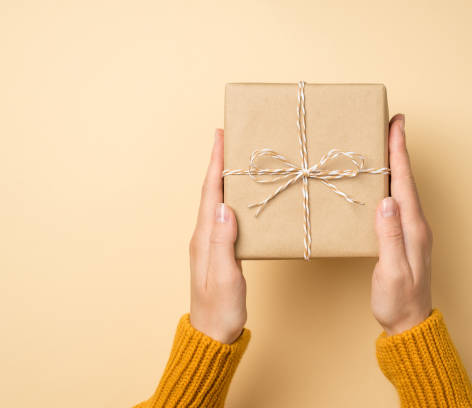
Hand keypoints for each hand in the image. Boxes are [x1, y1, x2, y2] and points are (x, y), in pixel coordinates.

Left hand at [189, 129, 246, 343]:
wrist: (213, 333)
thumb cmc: (220, 308)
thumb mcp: (224, 275)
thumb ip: (223, 241)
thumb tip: (224, 207)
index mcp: (204, 237)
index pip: (210, 193)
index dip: (215, 163)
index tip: (219, 137)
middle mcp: (204, 235)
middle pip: (211, 192)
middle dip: (218, 163)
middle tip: (229, 139)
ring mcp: (211, 243)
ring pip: (218, 202)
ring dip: (225, 179)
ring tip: (236, 160)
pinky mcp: (221, 251)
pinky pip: (226, 217)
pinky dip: (232, 199)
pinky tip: (241, 198)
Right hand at [371, 114, 432, 334]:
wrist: (409, 323)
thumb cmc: (399, 300)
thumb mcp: (393, 271)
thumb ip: (390, 237)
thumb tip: (386, 202)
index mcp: (413, 228)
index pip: (405, 181)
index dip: (400, 151)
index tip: (397, 124)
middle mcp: (416, 224)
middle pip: (407, 178)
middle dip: (399, 148)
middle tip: (391, 123)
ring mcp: (412, 231)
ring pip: (403, 188)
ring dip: (396, 163)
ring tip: (387, 143)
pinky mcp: (404, 237)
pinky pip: (399, 201)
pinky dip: (392, 183)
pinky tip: (384, 183)